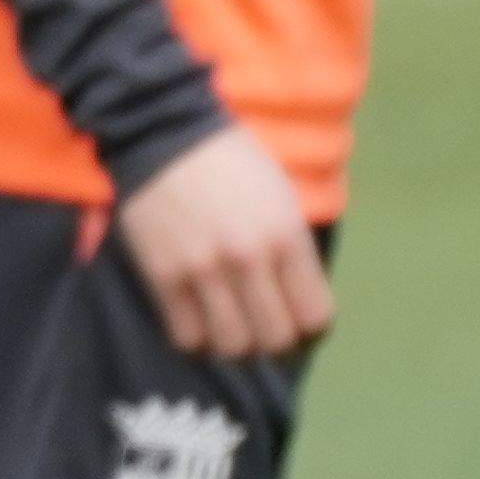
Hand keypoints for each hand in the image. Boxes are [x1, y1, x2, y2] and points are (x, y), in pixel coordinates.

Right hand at [111, 126, 332, 361]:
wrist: (163, 132)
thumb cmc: (231, 163)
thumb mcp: (281, 198)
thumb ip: (293, 252)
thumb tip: (299, 305)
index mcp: (286, 235)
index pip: (316, 317)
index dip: (313, 333)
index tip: (301, 329)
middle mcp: (249, 257)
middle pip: (276, 339)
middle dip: (277, 344)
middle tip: (266, 331)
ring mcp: (203, 269)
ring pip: (233, 346)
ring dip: (236, 346)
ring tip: (231, 329)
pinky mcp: (163, 275)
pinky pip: (187, 337)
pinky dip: (197, 340)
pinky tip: (199, 321)